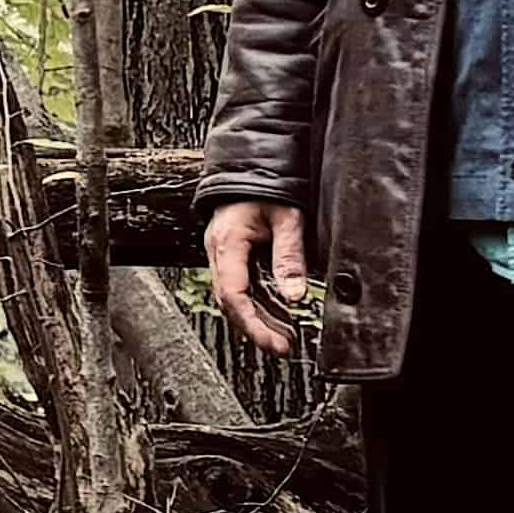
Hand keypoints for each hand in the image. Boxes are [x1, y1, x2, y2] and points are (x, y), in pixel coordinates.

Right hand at [204, 198, 315, 353]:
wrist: (251, 164)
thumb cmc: (267, 186)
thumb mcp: (287, 218)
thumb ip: (290, 257)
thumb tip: (295, 296)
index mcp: (227, 243)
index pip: (234, 296)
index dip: (253, 324)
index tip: (276, 342)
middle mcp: (218, 252)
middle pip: (230, 302)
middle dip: (255, 329)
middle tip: (282, 348)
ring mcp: (222, 254)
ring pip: (234, 298)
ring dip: (257, 320)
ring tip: (283, 339)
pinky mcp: (231, 255)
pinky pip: (240, 286)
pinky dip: (257, 305)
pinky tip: (276, 317)